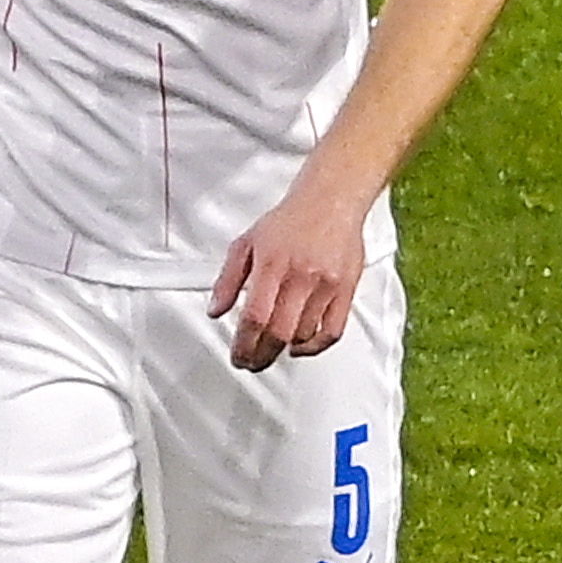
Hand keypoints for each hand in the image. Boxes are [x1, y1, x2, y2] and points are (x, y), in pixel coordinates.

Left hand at [211, 189, 370, 371]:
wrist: (331, 200)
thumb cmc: (290, 221)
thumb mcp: (246, 243)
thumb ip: (227, 280)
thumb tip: (215, 311)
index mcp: (272, 264)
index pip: (255, 317)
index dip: (243, 345)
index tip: (237, 355)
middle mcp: (301, 276)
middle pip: (279, 333)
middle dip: (260, 356)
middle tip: (250, 362)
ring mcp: (326, 285)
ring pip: (303, 335)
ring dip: (284, 349)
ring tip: (272, 350)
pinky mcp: (346, 289)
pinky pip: (333, 331)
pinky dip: (315, 347)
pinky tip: (301, 346)